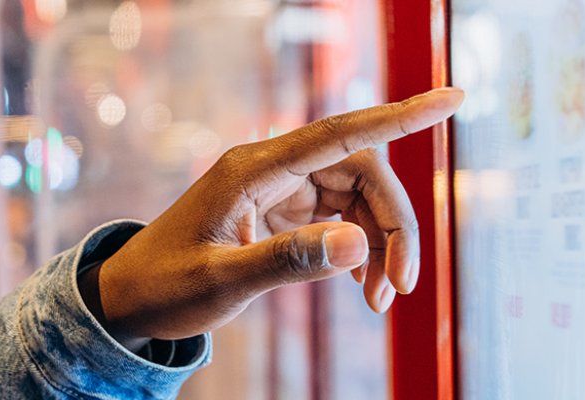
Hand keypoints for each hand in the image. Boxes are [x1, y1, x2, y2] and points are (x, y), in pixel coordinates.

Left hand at [81, 88, 463, 345]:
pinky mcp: (284, 210)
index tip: (451, 98)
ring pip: (357, 198)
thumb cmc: (166, 286)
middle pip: (362, 172)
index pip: (341, 131)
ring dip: (380, 243)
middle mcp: (274, 168)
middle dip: (394, 225)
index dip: (401, 115)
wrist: (132, 299)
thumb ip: (289, 261)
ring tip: (381, 298)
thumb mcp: (223, 281)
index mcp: (254, 168)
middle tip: (402, 284)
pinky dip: (359, 249)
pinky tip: (362, 283)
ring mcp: (281, 188)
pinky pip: (340, 218)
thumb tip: (360, 245)